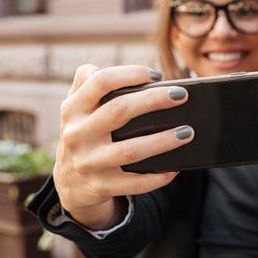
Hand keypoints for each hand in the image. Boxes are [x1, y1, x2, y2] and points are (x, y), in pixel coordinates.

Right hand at [54, 64, 193, 228]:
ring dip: (163, 141)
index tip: (156, 75)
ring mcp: (89, 163)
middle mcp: (77, 135)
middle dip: (154, 100)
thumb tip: (117, 71)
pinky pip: (136, 183)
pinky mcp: (102, 186)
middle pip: (119, 110)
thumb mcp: (76, 108)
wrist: (70, 183)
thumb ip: (87, 82)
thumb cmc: (84, 134)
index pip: (101, 82)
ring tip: (187, 132)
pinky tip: (175, 168)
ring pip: (130, 150)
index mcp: (73, 109)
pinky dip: (158, 177)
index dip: (130, 74)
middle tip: (181, 95)